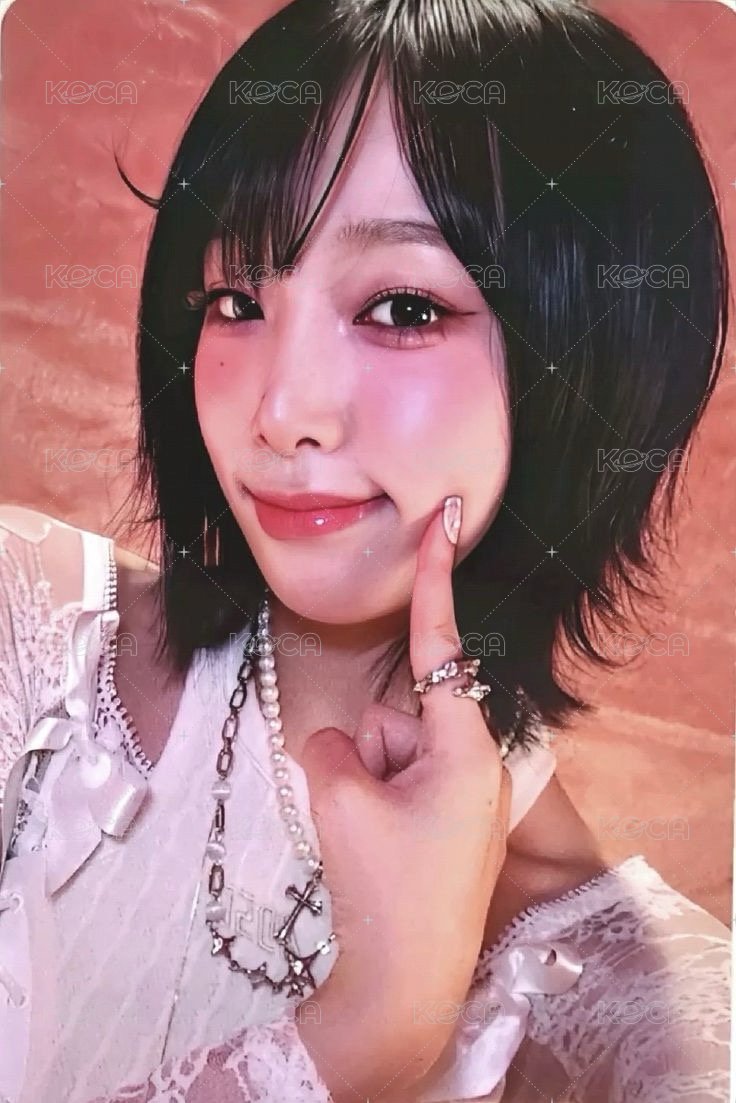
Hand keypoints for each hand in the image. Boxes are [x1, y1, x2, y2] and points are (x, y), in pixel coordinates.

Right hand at [297, 496, 510, 1102]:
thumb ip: (328, 745)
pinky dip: (373, 804)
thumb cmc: (387, 888)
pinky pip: (392, 780)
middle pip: (395, 717)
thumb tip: (334, 742)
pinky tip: (378, 850)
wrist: (405, 980)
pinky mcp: (446, 817)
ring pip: (385, 750)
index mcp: (465, 747)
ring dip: (366, 784)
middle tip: (368, 816)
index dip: (436, 579)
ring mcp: (462, 793)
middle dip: (367, 752)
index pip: (442, 647)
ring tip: (374, 841)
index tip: (449, 520)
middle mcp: (474, 762)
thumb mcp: (339, 800)